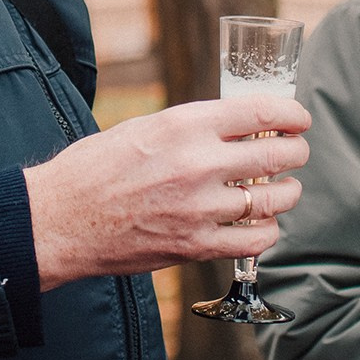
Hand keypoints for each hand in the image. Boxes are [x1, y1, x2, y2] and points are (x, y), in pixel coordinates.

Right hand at [23, 96, 312, 289]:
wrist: (60, 219)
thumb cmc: (94, 169)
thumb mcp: (144, 127)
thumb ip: (193, 128)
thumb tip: (236, 129)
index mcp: (184, 125)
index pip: (261, 113)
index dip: (292, 115)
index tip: (299, 119)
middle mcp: (198, 164)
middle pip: (279, 156)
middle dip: (296, 153)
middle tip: (294, 154)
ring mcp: (200, 209)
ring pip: (274, 200)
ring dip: (286, 193)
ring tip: (281, 190)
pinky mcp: (196, 246)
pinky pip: (256, 240)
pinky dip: (267, 230)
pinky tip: (261, 223)